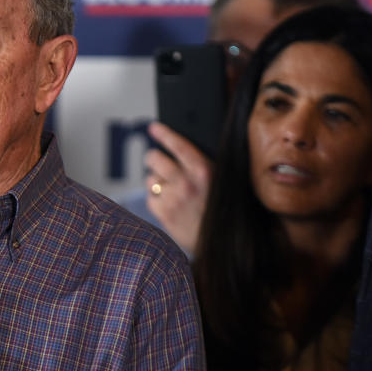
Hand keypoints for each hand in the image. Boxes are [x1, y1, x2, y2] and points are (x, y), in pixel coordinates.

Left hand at [144, 122, 212, 253]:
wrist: (221, 243)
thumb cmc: (220, 210)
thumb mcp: (220, 183)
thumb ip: (202, 166)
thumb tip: (179, 148)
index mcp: (204, 172)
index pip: (179, 146)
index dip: (165, 134)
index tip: (154, 127)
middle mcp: (186, 184)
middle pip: (154, 159)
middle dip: (154, 159)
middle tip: (158, 162)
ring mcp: (172, 199)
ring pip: (150, 179)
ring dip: (157, 182)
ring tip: (173, 192)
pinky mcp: (162, 213)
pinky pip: (150, 196)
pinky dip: (156, 198)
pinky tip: (171, 205)